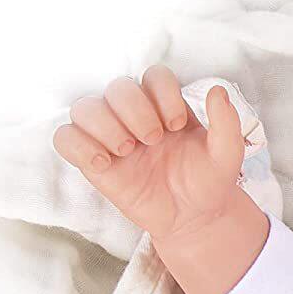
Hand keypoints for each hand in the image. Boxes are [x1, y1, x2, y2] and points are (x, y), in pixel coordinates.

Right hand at [51, 65, 247, 243]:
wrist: (195, 218)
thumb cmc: (207, 181)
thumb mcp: (227, 155)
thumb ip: (227, 123)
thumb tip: (218, 91)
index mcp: (165, 107)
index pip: (153, 76)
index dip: (162, 93)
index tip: (176, 125)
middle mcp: (134, 116)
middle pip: (118, 86)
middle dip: (135, 110)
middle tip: (153, 140)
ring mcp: (111, 137)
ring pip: (83, 107)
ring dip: (105, 125)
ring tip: (128, 150)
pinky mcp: (93, 161)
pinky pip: (65, 138)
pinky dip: (78, 145)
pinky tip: (105, 163)